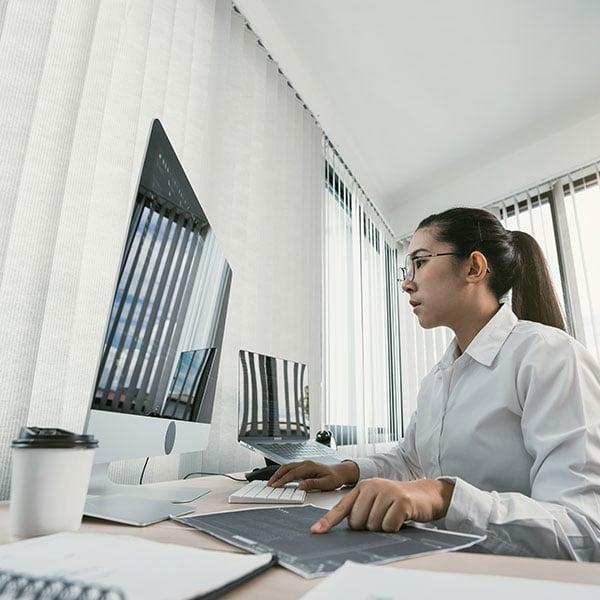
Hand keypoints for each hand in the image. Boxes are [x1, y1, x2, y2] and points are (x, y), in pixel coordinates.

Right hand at [268, 460, 358, 490]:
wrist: (342, 471)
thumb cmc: (335, 477)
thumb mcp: (326, 483)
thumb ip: (313, 484)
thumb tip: (301, 485)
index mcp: (310, 466)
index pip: (293, 473)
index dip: (283, 479)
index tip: (275, 485)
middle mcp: (306, 463)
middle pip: (287, 467)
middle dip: (277, 475)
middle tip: (269, 484)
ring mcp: (304, 464)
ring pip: (288, 467)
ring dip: (279, 473)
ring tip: (272, 482)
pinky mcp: (304, 467)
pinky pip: (291, 468)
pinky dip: (283, 473)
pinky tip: (280, 478)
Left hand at [311, 478, 454, 533]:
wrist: (425, 494)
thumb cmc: (397, 501)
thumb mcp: (376, 501)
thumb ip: (360, 510)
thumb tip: (346, 528)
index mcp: (362, 487)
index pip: (341, 507)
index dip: (328, 521)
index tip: (316, 531)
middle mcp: (372, 486)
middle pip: (357, 522)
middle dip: (368, 527)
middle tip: (381, 517)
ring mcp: (386, 492)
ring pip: (373, 525)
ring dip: (382, 527)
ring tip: (392, 516)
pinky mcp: (401, 501)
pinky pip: (388, 526)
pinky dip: (394, 528)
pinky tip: (400, 518)